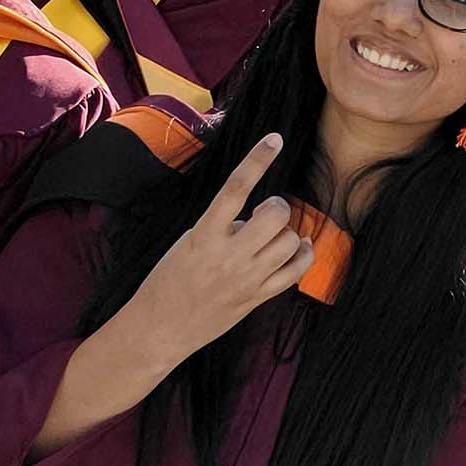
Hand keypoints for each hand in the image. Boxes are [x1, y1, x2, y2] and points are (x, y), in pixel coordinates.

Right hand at [118, 134, 317, 364]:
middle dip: (277, 207)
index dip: (257, 160)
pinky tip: (299, 248)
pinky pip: (296, 271)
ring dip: (287, 233)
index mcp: (204, 234)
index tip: (275, 138)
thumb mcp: (189, 242)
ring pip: (290, 241)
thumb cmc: (169, 279)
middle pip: (276, 216)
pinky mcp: (258, 297)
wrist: (160, 328)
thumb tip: (256, 216)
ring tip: (271, 238)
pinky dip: (304, 254)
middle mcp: (228, 255)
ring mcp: (246, 278)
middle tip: (266, 212)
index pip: (235, 188)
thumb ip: (222, 226)